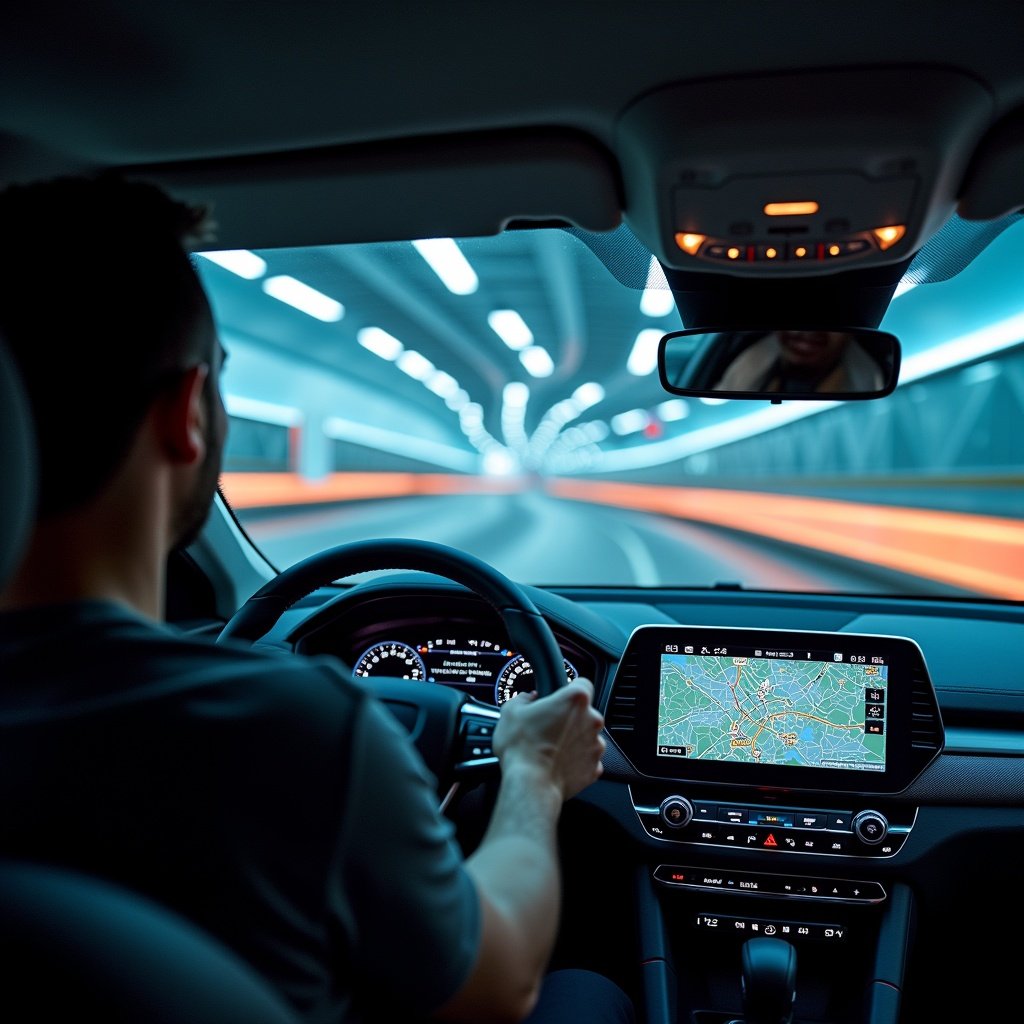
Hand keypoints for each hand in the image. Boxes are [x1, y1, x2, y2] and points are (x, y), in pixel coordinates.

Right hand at [493, 678, 605, 800]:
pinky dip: (576, 761)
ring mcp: (596, 745)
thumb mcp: (510, 711)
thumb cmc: (522, 748)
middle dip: (569, 718)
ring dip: (573, 740)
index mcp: (575, 700)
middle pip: (585, 713)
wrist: (530, 784)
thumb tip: (528, 699)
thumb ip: (522, 698)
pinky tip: (558, 763)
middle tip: (548, 727)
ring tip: (551, 748)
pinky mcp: (594, 768)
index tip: (560, 696)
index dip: (570, 688)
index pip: (583, 683)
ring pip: (587, 736)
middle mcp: (591, 720)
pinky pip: (587, 759)